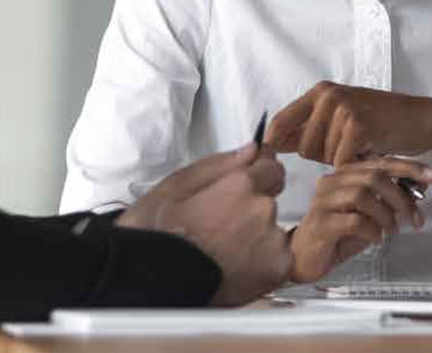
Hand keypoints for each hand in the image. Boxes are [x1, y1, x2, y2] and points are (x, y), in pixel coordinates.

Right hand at [116, 144, 292, 305]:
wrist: (153, 281)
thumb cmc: (158, 235)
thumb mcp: (175, 187)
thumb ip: (219, 164)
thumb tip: (250, 151)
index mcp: (240, 184)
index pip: (271, 166)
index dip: (258, 174)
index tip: (248, 185)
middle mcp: (262, 209)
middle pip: (268, 201)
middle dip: (250, 210)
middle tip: (218, 228)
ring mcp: (273, 241)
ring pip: (272, 232)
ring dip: (255, 238)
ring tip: (222, 252)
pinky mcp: (278, 269)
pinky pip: (277, 259)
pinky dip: (261, 264)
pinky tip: (233, 268)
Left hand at [265, 82, 431, 166]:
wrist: (419, 118)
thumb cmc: (379, 121)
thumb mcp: (339, 118)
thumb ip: (307, 130)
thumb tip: (270, 144)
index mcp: (319, 92)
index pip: (280, 121)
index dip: (273, 144)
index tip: (273, 160)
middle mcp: (328, 96)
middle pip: (303, 147)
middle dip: (322, 156)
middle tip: (347, 148)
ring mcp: (343, 108)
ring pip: (323, 156)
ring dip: (341, 160)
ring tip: (360, 146)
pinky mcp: (359, 125)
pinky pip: (342, 161)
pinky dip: (355, 164)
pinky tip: (368, 152)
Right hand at [288, 158, 431, 282]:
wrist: (303, 257)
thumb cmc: (336, 234)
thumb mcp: (370, 215)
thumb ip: (390, 200)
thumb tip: (420, 188)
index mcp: (345, 175)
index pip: (380, 163)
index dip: (409, 167)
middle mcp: (332, 182)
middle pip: (373, 176)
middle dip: (401, 197)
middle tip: (414, 217)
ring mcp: (324, 202)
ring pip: (363, 195)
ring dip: (386, 214)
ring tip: (392, 230)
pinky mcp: (321, 224)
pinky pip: (353, 220)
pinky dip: (372, 230)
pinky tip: (375, 238)